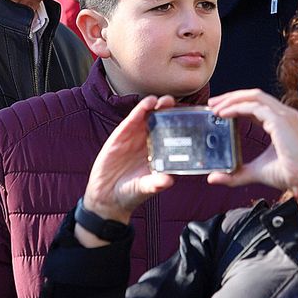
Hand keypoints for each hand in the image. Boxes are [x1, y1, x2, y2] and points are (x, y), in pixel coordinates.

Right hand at [81, 94, 177, 223]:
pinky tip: (149, 102)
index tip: (191, 117)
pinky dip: (141, 109)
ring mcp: (136, 137)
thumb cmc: (131, 193)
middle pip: (163, 121)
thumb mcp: (145, 188)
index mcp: (160, 154)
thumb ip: (155, 184)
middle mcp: (150, 142)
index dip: (181, 125)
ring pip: (149, 116)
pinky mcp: (122, 134)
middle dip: (171, 111)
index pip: (173, 135)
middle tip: (177, 104)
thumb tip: (169, 181)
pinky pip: (133, 119)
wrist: (106, 196)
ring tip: (165, 100)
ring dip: (158, 105)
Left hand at [208, 91, 297, 230]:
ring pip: (254, 96)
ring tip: (215, 107)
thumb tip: (214, 178)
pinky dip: (237, 107)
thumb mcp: (256, 172)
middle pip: (253, 96)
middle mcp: (284, 114)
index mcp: (281, 122)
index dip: (236, 104)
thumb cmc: (289, 175)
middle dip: (231, 97)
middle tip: (212, 104)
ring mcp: (283, 115)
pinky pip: (254, 107)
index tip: (218, 110)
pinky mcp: (280, 121)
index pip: (256, 104)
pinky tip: (224, 114)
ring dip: (232, 99)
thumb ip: (236, 174)